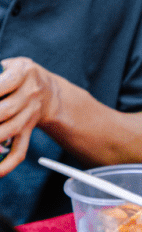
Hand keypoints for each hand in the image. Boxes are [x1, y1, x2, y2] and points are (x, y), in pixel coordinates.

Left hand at [0, 57, 57, 176]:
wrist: (48, 92)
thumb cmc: (17, 76)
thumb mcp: (9, 65)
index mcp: (23, 72)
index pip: (2, 85)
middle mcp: (30, 94)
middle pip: (5, 110)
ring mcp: (30, 115)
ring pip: (10, 131)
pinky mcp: (27, 132)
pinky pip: (19, 151)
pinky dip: (6, 165)